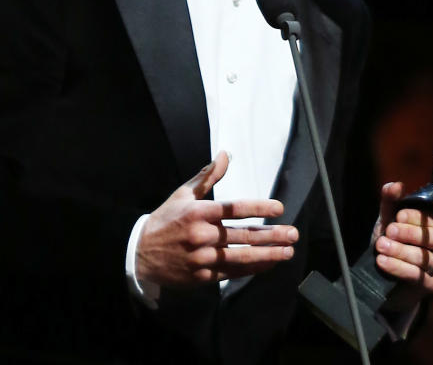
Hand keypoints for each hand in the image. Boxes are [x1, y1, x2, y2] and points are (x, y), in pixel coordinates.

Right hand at [136, 151, 298, 287]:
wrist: (139, 254)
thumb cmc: (165, 220)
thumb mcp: (182, 194)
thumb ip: (207, 176)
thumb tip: (225, 155)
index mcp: (199, 212)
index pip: (235, 209)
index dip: (259, 208)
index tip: (279, 208)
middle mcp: (202, 236)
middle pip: (244, 235)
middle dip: (272, 235)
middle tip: (293, 233)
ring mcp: (203, 259)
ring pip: (242, 257)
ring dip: (268, 255)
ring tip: (288, 251)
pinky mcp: (202, 277)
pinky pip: (232, 273)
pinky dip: (252, 269)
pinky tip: (268, 265)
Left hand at [372, 181, 432, 310]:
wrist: (389, 273)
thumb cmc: (396, 240)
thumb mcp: (392, 219)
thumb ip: (392, 201)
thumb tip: (394, 185)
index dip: (417, 217)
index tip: (398, 215)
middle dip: (410, 233)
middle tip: (389, 230)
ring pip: (425, 258)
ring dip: (400, 251)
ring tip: (381, 245)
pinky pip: (416, 276)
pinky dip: (397, 267)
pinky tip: (383, 261)